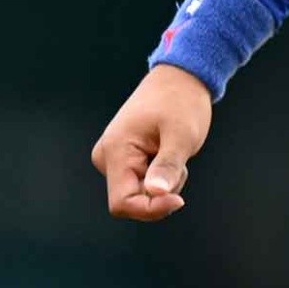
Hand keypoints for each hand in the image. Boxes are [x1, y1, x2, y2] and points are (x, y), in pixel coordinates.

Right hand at [90, 63, 212, 220]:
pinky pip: (142, 182)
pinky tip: (166, 151)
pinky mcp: (123, 158)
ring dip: (163, 181)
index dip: (151, 209)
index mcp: (115, 151)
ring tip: (172, 150)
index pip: (122, 203)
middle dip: (160, 191)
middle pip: (132, 200)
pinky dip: (160, 174)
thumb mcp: (181, 135)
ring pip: (139, 192)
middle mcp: (107, 157)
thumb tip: (155, 193)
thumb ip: (168, 166)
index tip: (179, 200)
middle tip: (178, 160)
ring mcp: (113, 157)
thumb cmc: (181, 102)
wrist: (180, 78)